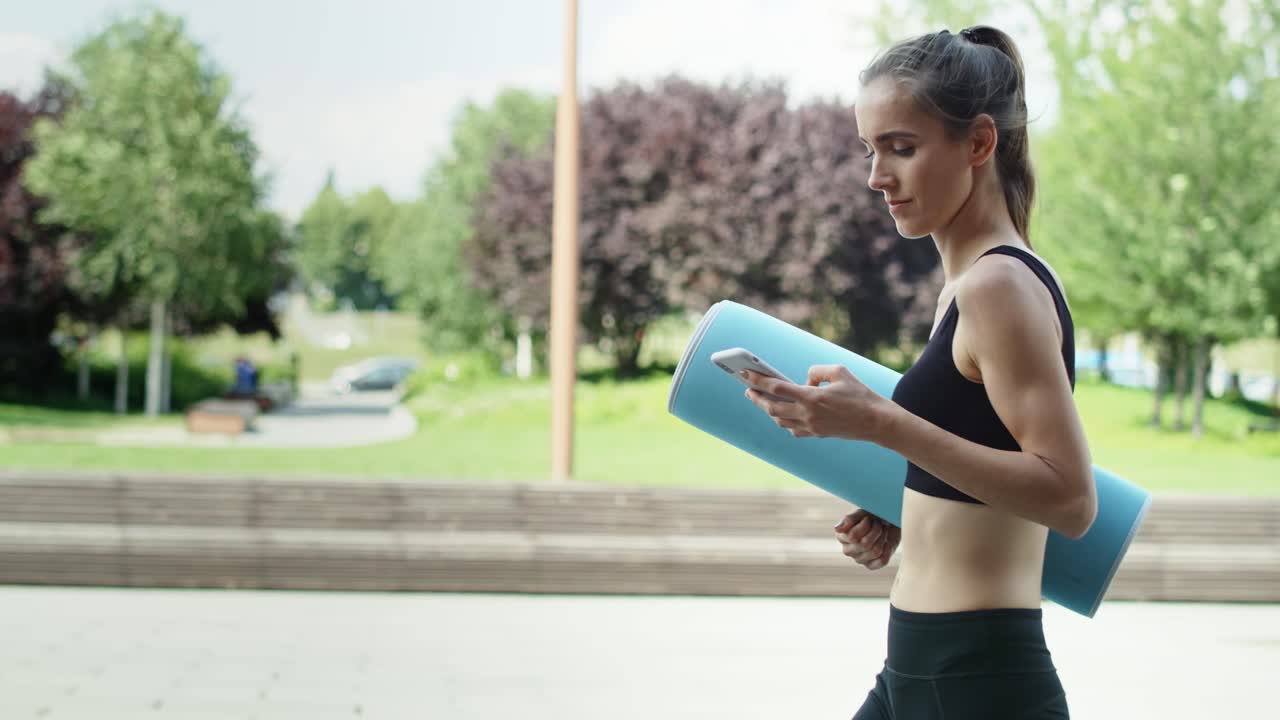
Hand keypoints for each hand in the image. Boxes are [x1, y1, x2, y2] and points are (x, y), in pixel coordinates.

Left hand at [741, 365, 889, 441]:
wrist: (877, 422)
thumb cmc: (860, 394)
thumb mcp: (840, 371)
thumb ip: (817, 371)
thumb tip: (805, 380)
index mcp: (811, 396)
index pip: (776, 387)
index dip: (758, 380)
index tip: (745, 373)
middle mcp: (808, 414)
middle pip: (772, 407)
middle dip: (757, 397)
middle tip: (748, 389)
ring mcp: (811, 426)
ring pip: (780, 420)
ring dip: (769, 410)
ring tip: (763, 400)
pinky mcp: (817, 434)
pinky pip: (793, 429)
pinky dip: (784, 421)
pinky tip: (782, 414)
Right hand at [834, 509, 899, 570]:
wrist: (887, 522)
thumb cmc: (872, 516)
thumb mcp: (861, 513)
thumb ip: (849, 519)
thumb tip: (837, 529)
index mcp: (841, 536)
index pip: (853, 536)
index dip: (865, 525)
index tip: (869, 518)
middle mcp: (848, 550)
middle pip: (865, 544)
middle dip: (876, 531)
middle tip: (878, 525)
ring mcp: (859, 559)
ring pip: (875, 551)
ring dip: (882, 538)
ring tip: (882, 532)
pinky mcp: (871, 565)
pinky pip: (882, 560)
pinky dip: (888, 549)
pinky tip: (886, 543)